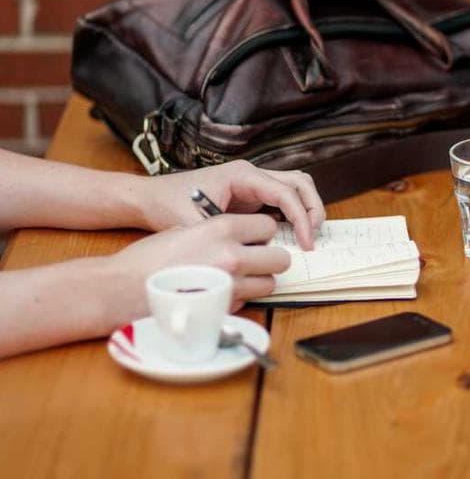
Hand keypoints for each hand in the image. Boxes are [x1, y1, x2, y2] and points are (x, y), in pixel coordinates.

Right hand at [106, 214, 289, 325]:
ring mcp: (231, 285)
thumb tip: (240, 237)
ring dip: (259, 281)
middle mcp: (232, 255)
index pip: (268, 226)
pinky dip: (241, 298)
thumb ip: (217, 232)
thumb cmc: (148, 258)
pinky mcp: (224, 309)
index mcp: (222, 228)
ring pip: (270, 284)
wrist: (122, 288)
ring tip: (239, 278)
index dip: (263, 233)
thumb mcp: (184, 229)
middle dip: (270, 259)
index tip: (255, 238)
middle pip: (280, 258)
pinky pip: (249, 302)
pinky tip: (220, 293)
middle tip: (256, 260)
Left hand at [136, 160, 324, 249]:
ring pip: (296, 187)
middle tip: (313, 238)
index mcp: (242, 174)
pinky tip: (290, 237)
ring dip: (307, 209)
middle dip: (313, 209)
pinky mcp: (251, 195)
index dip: (301, 218)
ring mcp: (253, 183)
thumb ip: (224, 238)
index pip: (286, 192)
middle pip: (300, 183)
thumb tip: (252, 256)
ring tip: (307, 236)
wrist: (150, 197)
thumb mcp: (195, 225)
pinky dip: (294, 215)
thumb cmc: (168, 205)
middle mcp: (252, 174)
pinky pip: (283, 199)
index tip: (305, 242)